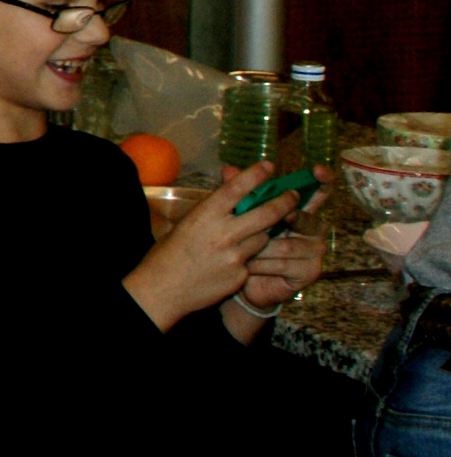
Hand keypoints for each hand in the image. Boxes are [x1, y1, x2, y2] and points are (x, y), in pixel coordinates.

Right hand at [123, 160, 308, 329]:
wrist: (162, 290)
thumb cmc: (168, 253)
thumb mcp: (186, 224)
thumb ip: (212, 209)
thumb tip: (232, 190)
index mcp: (205, 215)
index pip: (237, 188)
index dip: (257, 174)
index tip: (270, 166)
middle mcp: (223, 233)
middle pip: (267, 213)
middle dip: (286, 202)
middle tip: (294, 196)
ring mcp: (234, 255)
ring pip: (264, 237)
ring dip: (263, 233)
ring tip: (253, 233)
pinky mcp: (241, 274)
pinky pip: (254, 260)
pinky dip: (248, 258)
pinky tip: (231, 261)